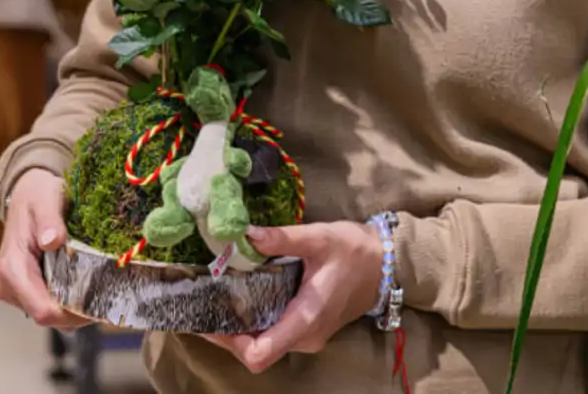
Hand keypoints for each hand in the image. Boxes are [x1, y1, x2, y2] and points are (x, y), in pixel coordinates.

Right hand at [0, 168, 90, 330]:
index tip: (100, 303)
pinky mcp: (24, 287)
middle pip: (48, 316)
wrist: (26, 194)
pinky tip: (88, 285)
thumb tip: (52, 240)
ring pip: (49, 312)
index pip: (43, 310)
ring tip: (102, 290)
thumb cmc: (38, 195)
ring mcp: (15, 289)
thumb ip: (49, 221)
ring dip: (75, 307)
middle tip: (110, 297)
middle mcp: (8, 286)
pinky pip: (49, 302)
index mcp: (13, 270)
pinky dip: (69, 299)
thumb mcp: (47, 200)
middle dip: (78, 312)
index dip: (72, 314)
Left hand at [204, 221, 382, 372]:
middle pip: (255, 350)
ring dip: (238, 324)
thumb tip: (244, 233)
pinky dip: (254, 318)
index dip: (228, 343)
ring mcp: (307, 334)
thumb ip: (281, 238)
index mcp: (305, 320)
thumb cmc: (354, 250)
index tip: (207, 318)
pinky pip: (273, 330)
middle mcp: (304, 336)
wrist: (385, 262)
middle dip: (226, 330)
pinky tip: (241, 292)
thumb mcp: (318, 237)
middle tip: (202, 299)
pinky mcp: (308, 325)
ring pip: (263, 341)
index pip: (259, 354)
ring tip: (215, 293)